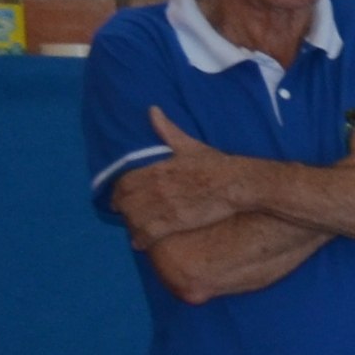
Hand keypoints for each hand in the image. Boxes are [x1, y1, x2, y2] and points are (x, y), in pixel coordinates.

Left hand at [118, 105, 254, 239]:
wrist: (237, 184)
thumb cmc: (217, 165)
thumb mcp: (190, 145)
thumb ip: (168, 131)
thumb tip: (153, 111)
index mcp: (158, 168)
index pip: (125, 182)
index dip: (117, 192)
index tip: (117, 198)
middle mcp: (156, 187)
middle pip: (127, 201)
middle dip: (122, 210)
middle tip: (122, 215)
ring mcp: (165, 205)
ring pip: (135, 218)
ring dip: (131, 225)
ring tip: (132, 231)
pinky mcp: (176, 221)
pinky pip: (149, 232)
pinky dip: (141, 239)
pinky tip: (138, 244)